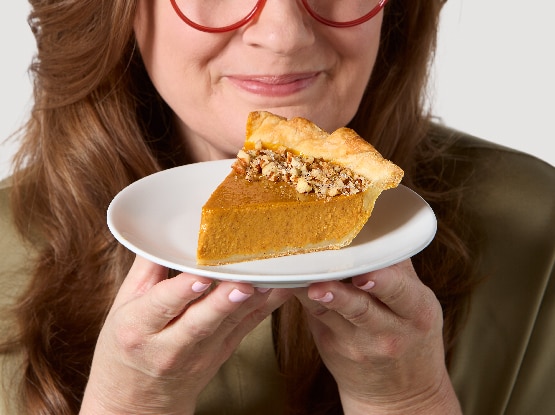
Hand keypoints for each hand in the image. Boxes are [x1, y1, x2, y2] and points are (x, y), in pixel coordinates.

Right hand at [80, 255, 291, 414]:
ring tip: (268, 279)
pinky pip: (247, 327)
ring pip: (229, 325)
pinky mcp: (223, 353)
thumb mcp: (122, 308)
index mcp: (138, 329)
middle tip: (242, 282)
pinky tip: (282, 289)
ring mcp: (201, 354)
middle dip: (222, 302)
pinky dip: (266, 307)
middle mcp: (170, 346)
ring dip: (250, 302)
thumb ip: (146, 270)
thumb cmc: (126, 348)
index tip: (199, 276)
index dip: (181, 292)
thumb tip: (159, 232)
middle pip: (200, 323)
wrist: (138, 401)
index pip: (160, 307)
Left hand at [295, 259, 460, 414]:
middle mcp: (388, 332)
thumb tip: (380, 224)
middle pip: (362, 308)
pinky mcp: (333, 348)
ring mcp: (357, 344)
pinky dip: (303, 298)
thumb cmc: (409, 334)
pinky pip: (315, 318)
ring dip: (317, 297)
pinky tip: (291, 283)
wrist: (400, 393)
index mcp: (416, 312)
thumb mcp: (417, 304)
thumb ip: (399, 268)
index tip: (367, 271)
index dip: (383, 281)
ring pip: (331, 314)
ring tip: (308, 286)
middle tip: (326, 281)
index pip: (401, 292)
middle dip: (344, 295)